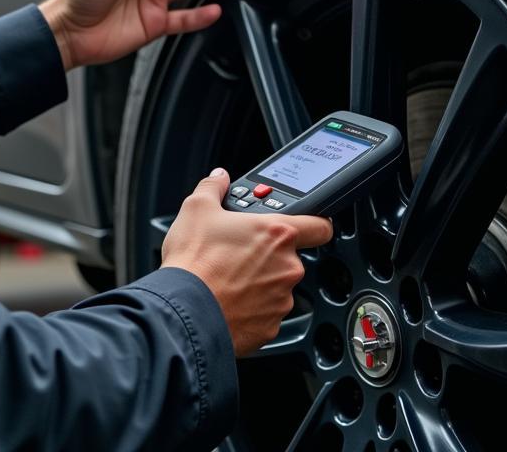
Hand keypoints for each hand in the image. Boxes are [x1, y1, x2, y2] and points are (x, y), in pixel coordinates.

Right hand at [161, 168, 331, 356]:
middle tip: (238, 250)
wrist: (186, 310)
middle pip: (290, 256)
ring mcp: (282, 299)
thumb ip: (214, 186)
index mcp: (277, 234)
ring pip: (277, 285)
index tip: (308, 223)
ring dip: (259, 280)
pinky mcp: (271, 327)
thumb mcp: (197, 208)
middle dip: (268, 253)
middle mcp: (287, 267)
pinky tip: (228, 298)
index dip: (316, 222)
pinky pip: (266, 311)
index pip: (320, 225)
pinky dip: (251, 306)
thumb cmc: (195, 260)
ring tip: (228, 276)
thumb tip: (219, 178)